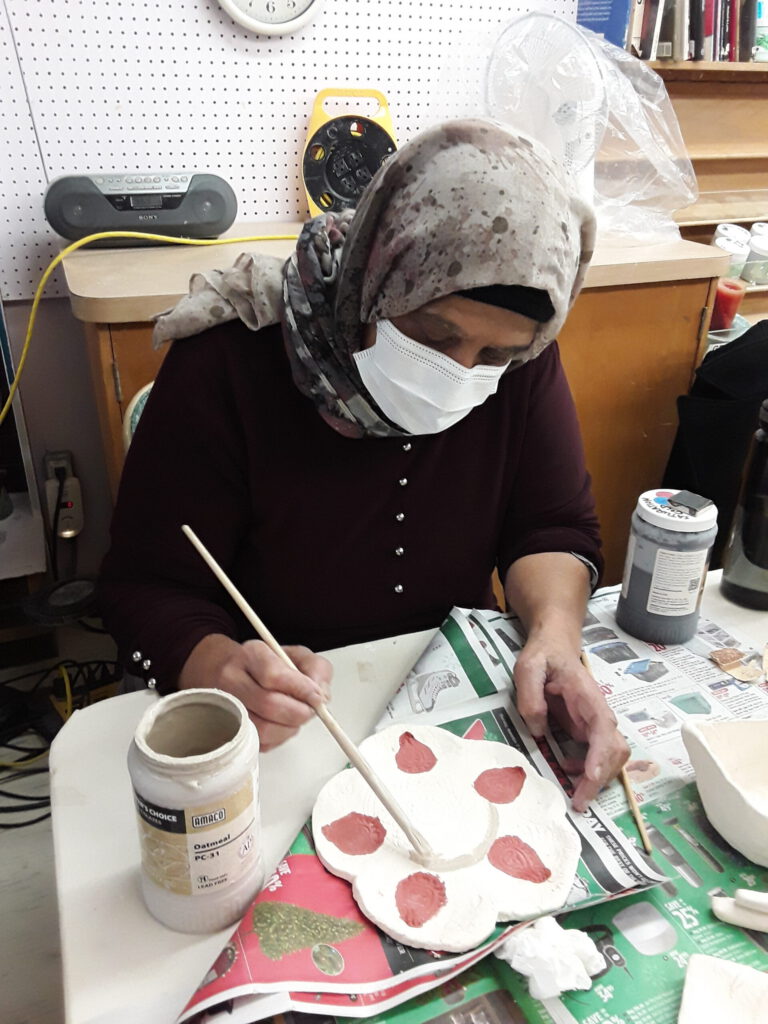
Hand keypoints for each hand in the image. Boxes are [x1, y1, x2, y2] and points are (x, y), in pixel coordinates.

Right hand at [178, 633, 332, 751]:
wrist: (233, 672)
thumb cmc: (269, 665)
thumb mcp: (297, 656)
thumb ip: (316, 670)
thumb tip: (321, 696)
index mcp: (251, 654)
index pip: (273, 675)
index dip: (300, 689)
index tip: (317, 697)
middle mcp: (231, 678)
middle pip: (268, 704)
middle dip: (298, 712)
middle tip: (310, 711)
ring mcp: (227, 705)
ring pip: (262, 728)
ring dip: (289, 728)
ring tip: (296, 718)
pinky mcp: (230, 728)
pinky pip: (259, 742)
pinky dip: (278, 738)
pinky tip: (281, 724)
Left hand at [513, 633, 628, 811]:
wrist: (555, 646)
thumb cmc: (544, 656)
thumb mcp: (529, 668)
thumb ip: (531, 696)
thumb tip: (540, 731)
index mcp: (588, 697)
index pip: (603, 730)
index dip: (600, 756)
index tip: (591, 777)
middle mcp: (598, 713)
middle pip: (616, 750)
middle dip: (601, 778)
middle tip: (578, 801)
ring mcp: (595, 722)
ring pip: (611, 757)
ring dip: (597, 778)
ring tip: (573, 792)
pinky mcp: (588, 729)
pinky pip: (597, 755)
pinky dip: (587, 770)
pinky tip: (567, 768)